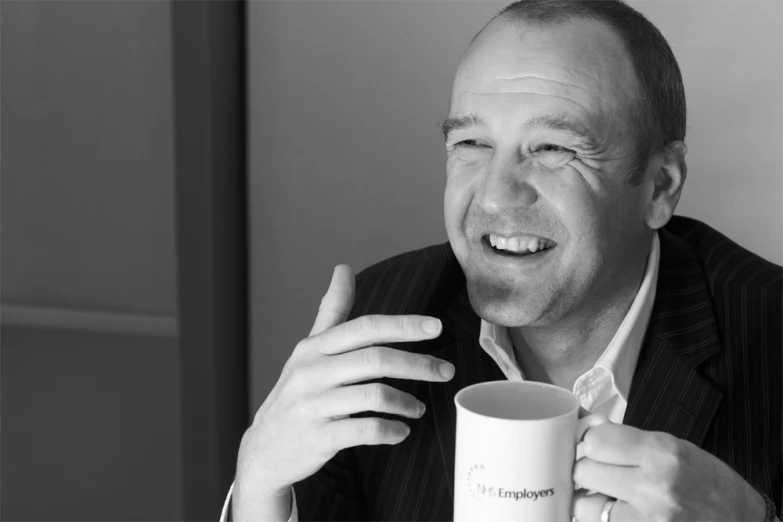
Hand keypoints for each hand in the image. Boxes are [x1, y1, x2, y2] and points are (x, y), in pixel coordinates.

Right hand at [232, 265, 454, 519]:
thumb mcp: (308, 350)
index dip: (403, 325)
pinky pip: (365, 431)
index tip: (436, 327)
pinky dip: (390, 430)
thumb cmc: (295, 394)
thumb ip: (331, 311)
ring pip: (374, 396)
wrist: (265, 449)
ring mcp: (313, 406)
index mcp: (314, 347)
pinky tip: (401, 430)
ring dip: (406, 402)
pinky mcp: (318, 438)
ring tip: (419, 408)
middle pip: (375, 360)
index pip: (365, 328)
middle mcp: (312, 372)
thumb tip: (344, 268)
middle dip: (418, 364)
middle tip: (445, 371)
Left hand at [572, 423, 766, 520]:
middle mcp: (653, 488)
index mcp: (662, 454)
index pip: (595, 441)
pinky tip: (612, 511)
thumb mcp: (672, 446)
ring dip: (586, 499)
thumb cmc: (707, 481)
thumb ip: (627, 441)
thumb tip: (585, 432)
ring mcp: (645, 521)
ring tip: (603, 495)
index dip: (589, 440)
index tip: (592, 442)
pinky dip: (598, 517)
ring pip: (582, 507)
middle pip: (583, 471)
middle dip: (586, 468)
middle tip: (598, 469)